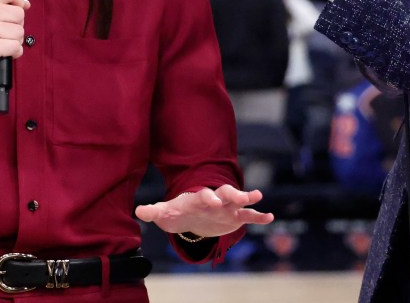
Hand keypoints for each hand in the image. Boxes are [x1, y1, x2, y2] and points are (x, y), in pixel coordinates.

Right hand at [0, 0, 29, 92]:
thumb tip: (25, 4)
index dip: (19, 2)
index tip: (13, 13)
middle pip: (19, 14)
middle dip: (15, 26)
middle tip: (0, 34)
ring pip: (20, 31)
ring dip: (15, 41)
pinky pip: (16, 47)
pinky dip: (14, 53)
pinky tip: (1, 53)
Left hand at [134, 185, 274, 237]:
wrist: (190, 217)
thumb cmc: (177, 212)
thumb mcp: (165, 213)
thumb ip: (154, 211)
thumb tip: (139, 211)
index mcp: (198, 198)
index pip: (204, 195)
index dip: (207, 197)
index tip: (212, 201)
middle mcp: (215, 200)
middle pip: (225, 193)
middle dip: (232, 194)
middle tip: (240, 196)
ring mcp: (226, 207)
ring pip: (239, 201)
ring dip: (248, 198)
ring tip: (258, 196)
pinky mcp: (234, 217)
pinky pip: (248, 216)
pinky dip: (259, 216)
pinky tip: (270, 217)